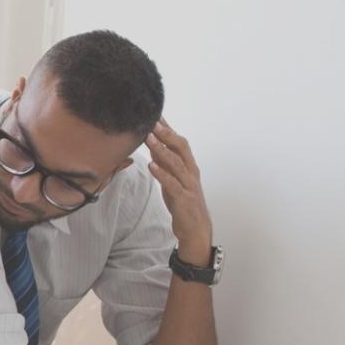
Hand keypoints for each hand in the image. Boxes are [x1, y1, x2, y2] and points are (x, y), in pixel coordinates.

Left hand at [145, 118, 212, 264]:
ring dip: (161, 150)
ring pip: (176, 163)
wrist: (196, 229)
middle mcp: (191, 172)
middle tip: (152, 121)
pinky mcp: (184, 199)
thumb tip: (154, 147)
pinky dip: (162, 174)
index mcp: (189, 166)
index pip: (178, 142)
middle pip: (181, 147)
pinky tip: (151, 166)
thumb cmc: (183, 203)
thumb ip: (165, 164)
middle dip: (167, 133)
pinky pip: (172, 184)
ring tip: (149, 139)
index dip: (168, 128)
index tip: (156, 114)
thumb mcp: (172, 181)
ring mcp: (189, 185)